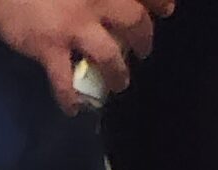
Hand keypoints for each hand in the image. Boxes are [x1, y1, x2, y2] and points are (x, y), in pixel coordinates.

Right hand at [0, 0, 172, 113]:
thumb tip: (113, 6)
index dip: (159, 1)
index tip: (168, 9)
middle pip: (134, 20)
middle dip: (144, 39)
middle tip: (144, 51)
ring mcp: (73, 26)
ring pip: (109, 54)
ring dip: (118, 73)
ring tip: (120, 85)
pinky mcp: (50, 47)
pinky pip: (64, 80)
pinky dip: (69, 99)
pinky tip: (73, 110)